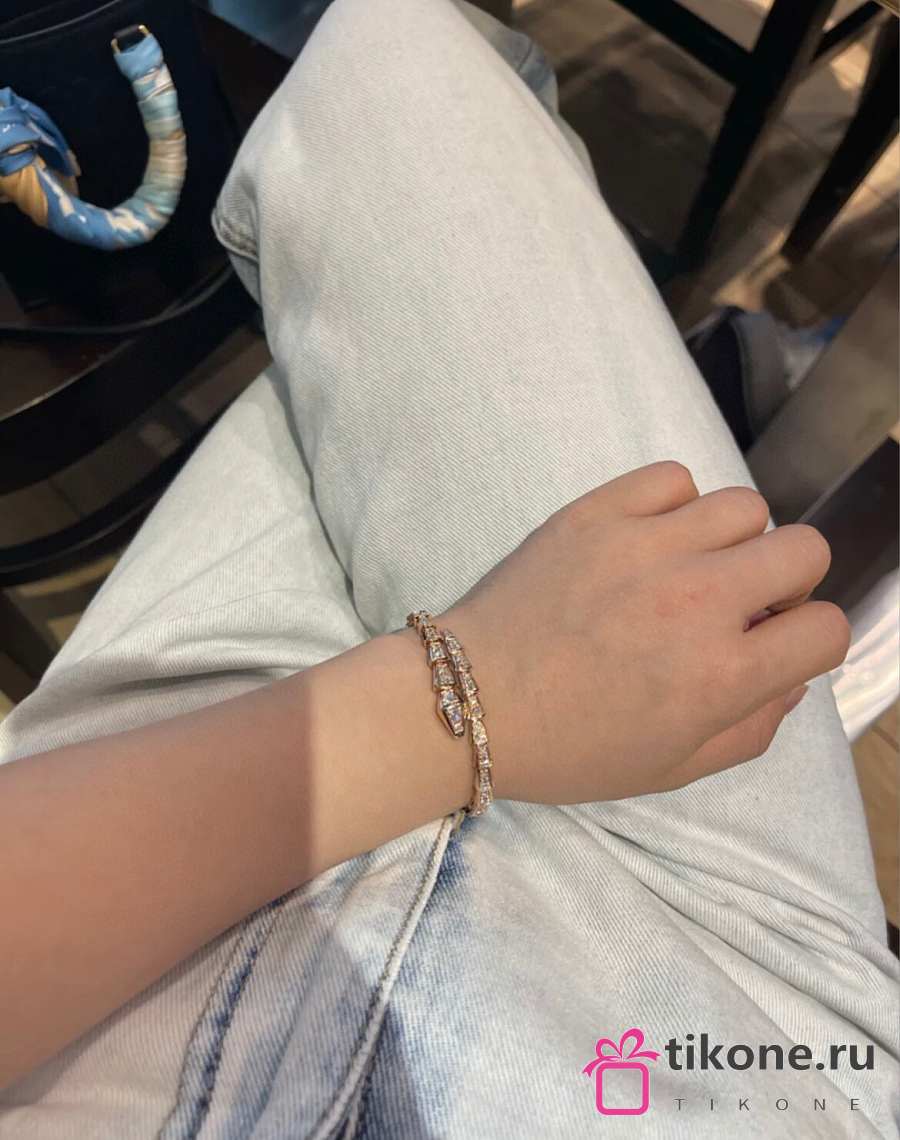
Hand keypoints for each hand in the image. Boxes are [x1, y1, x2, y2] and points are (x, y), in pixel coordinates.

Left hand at [439, 461, 849, 803]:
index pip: (827, 629)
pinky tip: (649, 539)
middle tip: (740, 604)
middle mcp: (697, 601)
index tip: (773, 644)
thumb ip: (751, 728)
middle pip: (805, 550)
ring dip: (733, 540)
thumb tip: (789, 676)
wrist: (467, 703)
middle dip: (787, 582)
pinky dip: (675, 503)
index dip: (809, 640)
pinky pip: (674, 478)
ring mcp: (646, 548)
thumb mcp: (671, 769)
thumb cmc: (567, 747)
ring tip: (689, 568)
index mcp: (721, 675)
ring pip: (746, 506)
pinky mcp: (597, 513)